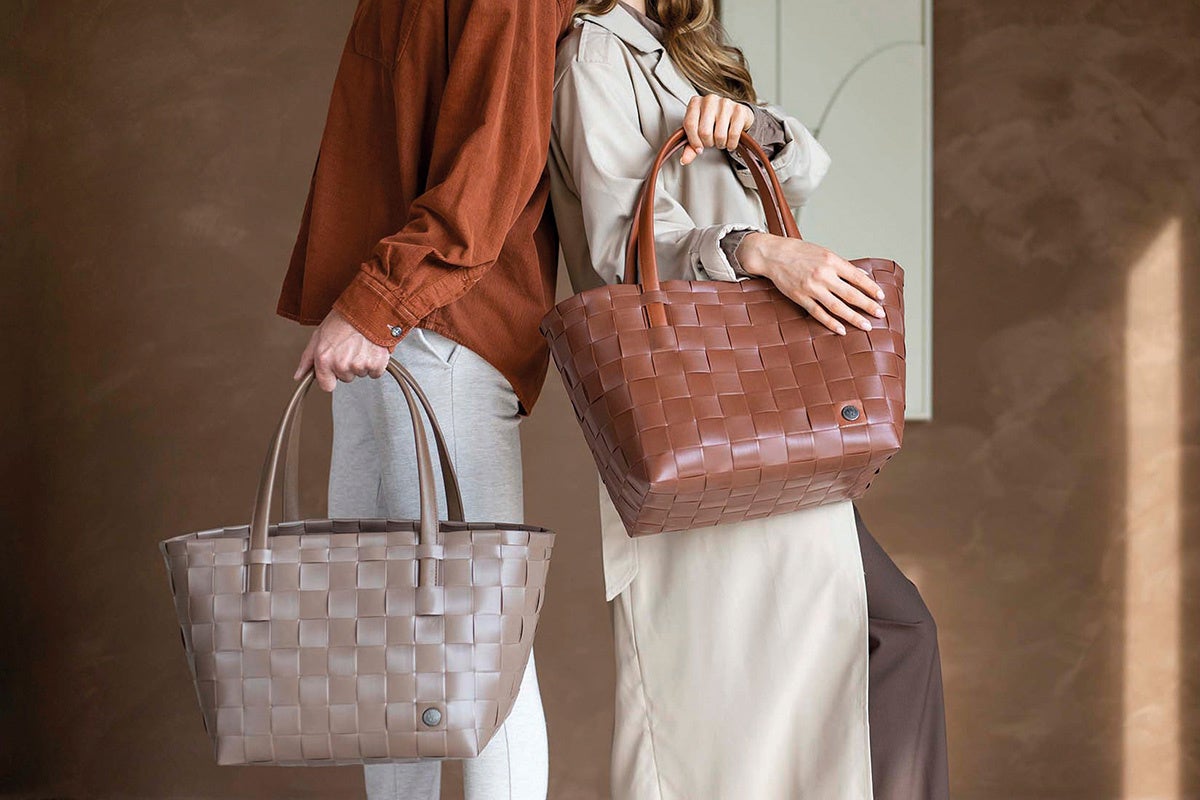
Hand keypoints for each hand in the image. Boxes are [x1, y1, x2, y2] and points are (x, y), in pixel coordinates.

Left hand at [294, 308, 390, 391]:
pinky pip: (375, 373)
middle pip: (346, 378)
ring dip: (361, 363)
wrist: (366, 308)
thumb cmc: (342, 319)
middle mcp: (341, 364)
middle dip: (347, 366)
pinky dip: (375, 363)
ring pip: (360, 374)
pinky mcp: (376, 363)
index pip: (327, 386)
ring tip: (360, 346)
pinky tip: (370, 349)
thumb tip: (299, 375)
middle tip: (349, 348)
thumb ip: (307, 359)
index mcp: (324, 359)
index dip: (331, 377)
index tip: (335, 367)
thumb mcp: (318, 336)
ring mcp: (359, 365)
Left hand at [680, 94, 754, 165]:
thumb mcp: (698, 132)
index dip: (693, 141)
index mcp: (695, 102)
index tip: (699, 148)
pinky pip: (733, 135)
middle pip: (704, 132)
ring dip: (720, 144)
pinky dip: (731, 144)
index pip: (689, 124)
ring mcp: (725, 103)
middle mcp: (710, 100)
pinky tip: (730, 142)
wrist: (735, 115)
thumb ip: (690, 146)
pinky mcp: (739, 110)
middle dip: (708, 143)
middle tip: (712, 141)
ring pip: (719, 135)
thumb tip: (685, 160)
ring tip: (721, 140)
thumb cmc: (713, 122)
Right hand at [736, 233, 886, 334]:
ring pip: (837, 307)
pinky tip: (842, 330)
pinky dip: (831, 323)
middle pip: (850, 294)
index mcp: (831, 261)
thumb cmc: (799, 252)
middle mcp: (823, 275)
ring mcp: (811, 288)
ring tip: (866, 325)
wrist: (773, 254)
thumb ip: (843, 266)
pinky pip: (818, 313)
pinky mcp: (800, 298)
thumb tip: (863, 276)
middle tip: (881, 314)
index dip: (870, 288)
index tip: (881, 297)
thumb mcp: (824, 252)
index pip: (857, 277)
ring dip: (853, 318)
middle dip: (868, 305)